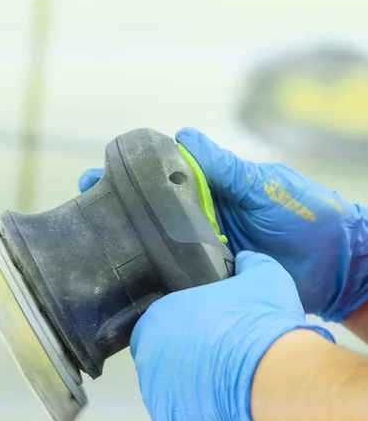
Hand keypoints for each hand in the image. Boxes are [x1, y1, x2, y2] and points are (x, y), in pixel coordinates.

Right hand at [79, 131, 367, 321]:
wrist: (338, 266)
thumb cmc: (309, 216)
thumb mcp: (265, 186)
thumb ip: (225, 169)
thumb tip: (184, 137)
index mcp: (212, 191)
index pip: (161, 178)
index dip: (128, 176)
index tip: (97, 175)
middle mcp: (202, 220)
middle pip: (151, 215)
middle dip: (116, 212)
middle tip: (83, 211)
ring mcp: (204, 252)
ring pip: (160, 248)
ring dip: (130, 247)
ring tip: (94, 248)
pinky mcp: (211, 282)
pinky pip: (179, 279)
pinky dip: (156, 280)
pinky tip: (129, 284)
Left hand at [129, 251, 332, 420]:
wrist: (275, 375)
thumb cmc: (262, 323)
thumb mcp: (262, 276)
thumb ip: (247, 265)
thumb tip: (246, 262)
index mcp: (159, 319)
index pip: (162, 326)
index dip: (189, 334)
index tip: (215, 341)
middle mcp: (148, 360)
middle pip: (165, 364)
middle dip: (191, 368)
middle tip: (225, 370)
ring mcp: (157, 400)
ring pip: (175, 401)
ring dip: (198, 401)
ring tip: (234, 398)